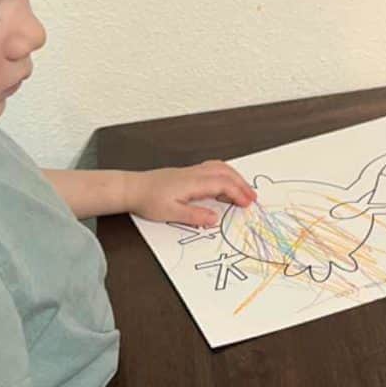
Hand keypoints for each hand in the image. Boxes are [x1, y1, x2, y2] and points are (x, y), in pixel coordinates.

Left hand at [126, 160, 255, 225]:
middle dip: (241, 184)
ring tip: (243, 189)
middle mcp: (194, 173)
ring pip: (219, 168)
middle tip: (253, 197)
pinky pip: (211, 168)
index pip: (223, 185)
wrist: (132, 188)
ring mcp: (190, 171)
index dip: (238, 193)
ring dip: (234, 177)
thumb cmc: (149, 200)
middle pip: (225, 173)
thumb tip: (215, 218)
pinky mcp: (186, 173)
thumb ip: (195, 215)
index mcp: (193, 182)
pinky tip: (224, 182)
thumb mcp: (171, 214)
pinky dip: (224, 173)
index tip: (248, 203)